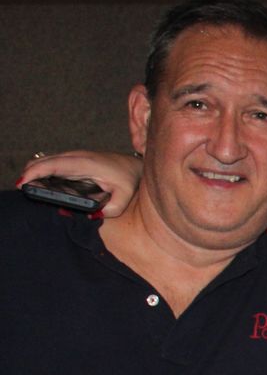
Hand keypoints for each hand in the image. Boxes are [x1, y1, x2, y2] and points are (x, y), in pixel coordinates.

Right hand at [18, 151, 143, 217]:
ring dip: (34, 175)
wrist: (135, 166)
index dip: (35, 172)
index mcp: (85, 163)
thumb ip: (111, 209)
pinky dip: (42, 174)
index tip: (23, 183)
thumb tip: (91, 216)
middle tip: (24, 192)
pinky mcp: (73, 163)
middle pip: (43, 162)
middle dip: (29, 175)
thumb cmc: (129, 179)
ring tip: (30, 191)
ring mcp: (73, 159)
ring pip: (45, 163)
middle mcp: (76, 158)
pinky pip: (51, 166)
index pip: (53, 165)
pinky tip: (40, 188)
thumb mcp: (125, 196)